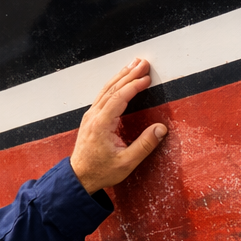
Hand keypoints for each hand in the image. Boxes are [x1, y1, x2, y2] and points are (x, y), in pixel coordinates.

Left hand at [70, 58, 168, 193]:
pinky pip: (102, 96)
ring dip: (121, 76)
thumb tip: (161, 129)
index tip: (147, 78)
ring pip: (106, 90)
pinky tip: (120, 80)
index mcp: (101, 124)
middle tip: (144, 63)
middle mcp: (93, 117)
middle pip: (112, 89)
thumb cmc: (100, 172)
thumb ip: (144, 145)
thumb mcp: (126, 163)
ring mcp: (90, 116)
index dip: (134, 85)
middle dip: (129, 74)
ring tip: (134, 64)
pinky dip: (114, 85)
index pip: (119, 98)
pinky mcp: (90, 119)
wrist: (79, 178)